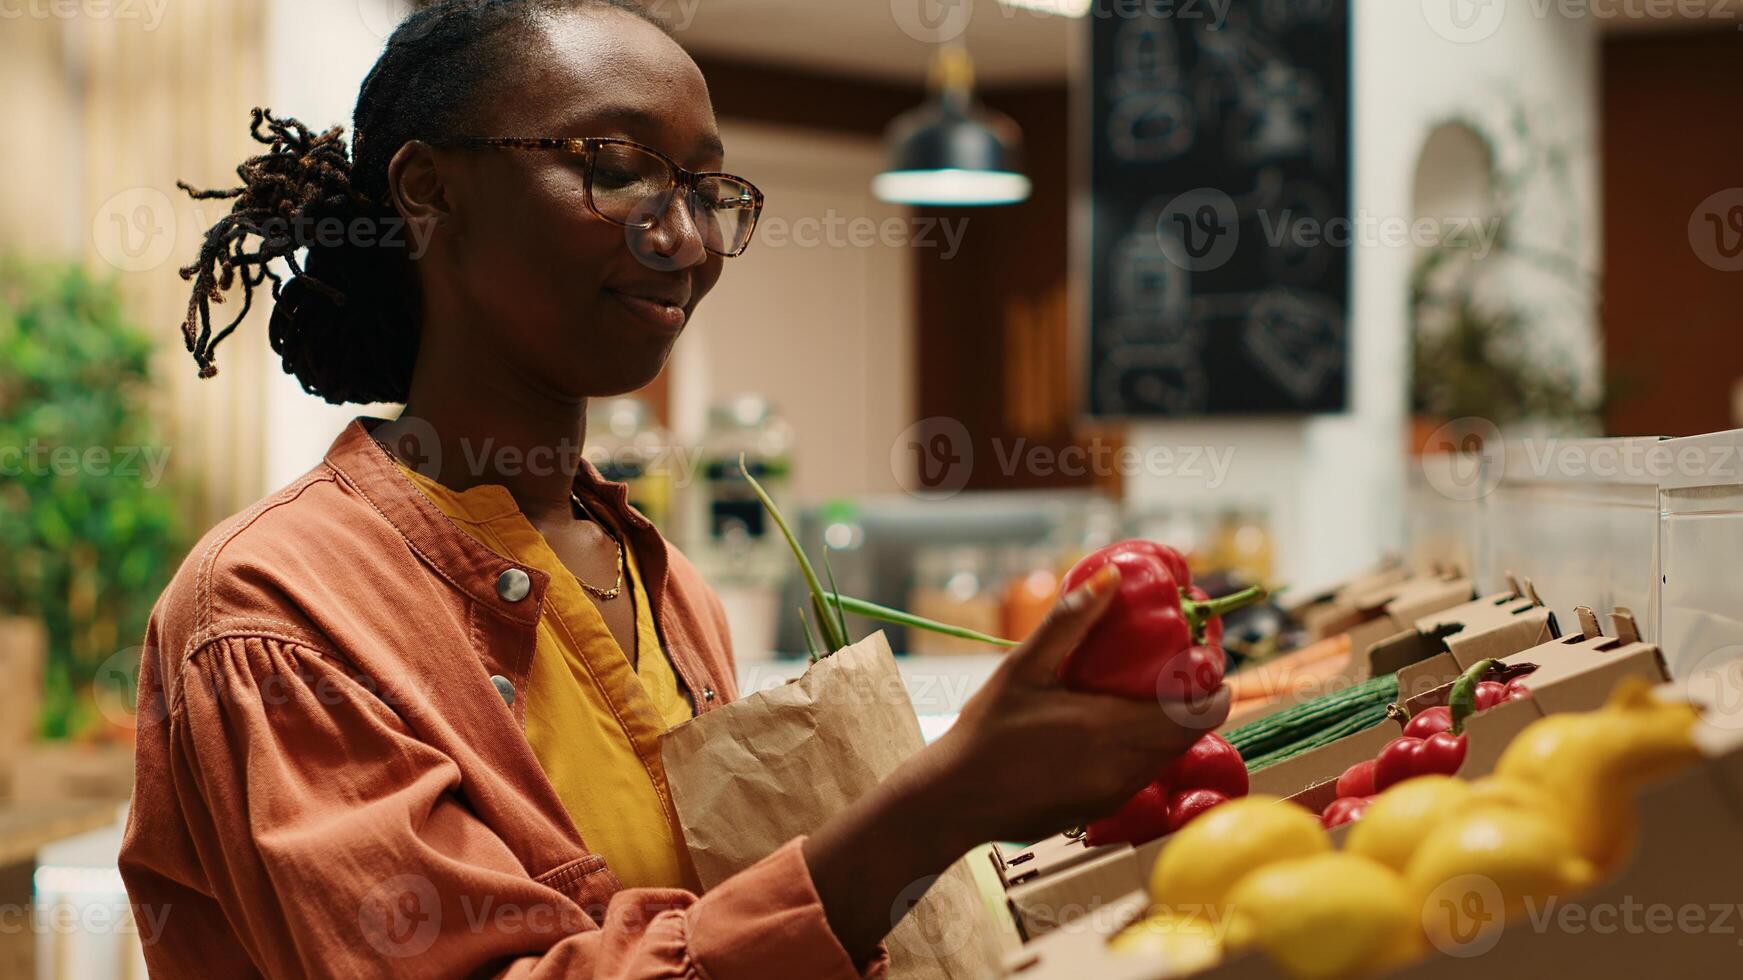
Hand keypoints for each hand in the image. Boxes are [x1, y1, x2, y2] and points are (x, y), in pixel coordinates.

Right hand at [923, 564, 1231, 844]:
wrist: (954, 800)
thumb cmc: (985, 730)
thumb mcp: (1023, 668)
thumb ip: (1070, 622)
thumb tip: (1112, 577)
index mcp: (1112, 730)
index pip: (1196, 715)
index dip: (1215, 691)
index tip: (1209, 664)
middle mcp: (1123, 769)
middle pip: (1188, 737)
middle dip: (1196, 706)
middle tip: (1182, 672)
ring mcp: (1113, 796)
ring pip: (1166, 760)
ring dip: (1170, 730)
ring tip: (1152, 696)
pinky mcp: (1099, 812)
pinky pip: (1140, 777)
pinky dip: (1144, 752)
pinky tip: (1116, 731)